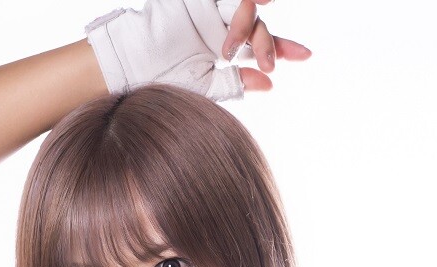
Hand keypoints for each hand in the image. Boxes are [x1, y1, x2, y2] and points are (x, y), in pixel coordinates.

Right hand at [84, 0, 308, 100]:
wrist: (129, 69)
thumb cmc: (161, 82)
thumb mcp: (204, 87)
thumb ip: (235, 83)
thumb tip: (270, 84)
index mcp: (222, 48)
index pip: (260, 45)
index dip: (284, 48)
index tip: (307, 56)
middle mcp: (218, 25)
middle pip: (257, 26)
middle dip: (268, 44)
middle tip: (269, 63)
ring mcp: (206, 9)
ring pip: (243, 7)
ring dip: (250, 24)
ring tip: (238, 47)